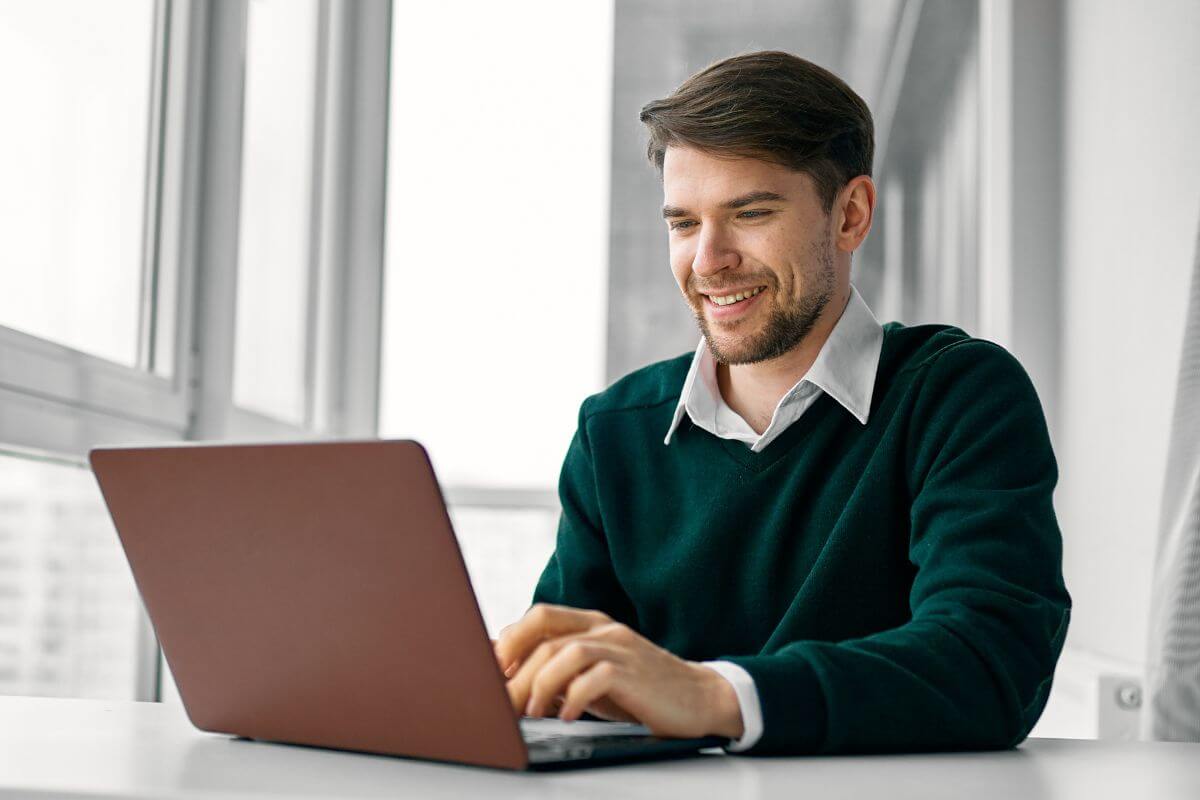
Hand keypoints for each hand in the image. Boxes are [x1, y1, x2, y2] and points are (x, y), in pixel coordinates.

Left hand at [493, 603, 743, 739]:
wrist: (698, 699)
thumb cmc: (639, 690)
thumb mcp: (593, 676)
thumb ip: (559, 670)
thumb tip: (508, 679)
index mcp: (592, 624)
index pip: (541, 616)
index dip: (511, 640)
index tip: (491, 671)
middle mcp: (604, 630)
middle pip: (546, 638)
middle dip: (517, 673)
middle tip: (503, 704)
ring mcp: (621, 648)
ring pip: (566, 653)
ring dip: (541, 685)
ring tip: (532, 712)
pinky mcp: (635, 672)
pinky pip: (595, 677)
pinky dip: (574, 697)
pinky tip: (566, 716)